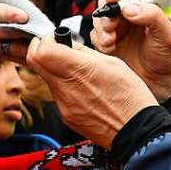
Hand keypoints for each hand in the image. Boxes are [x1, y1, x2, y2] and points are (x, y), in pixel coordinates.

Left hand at [25, 34, 157, 147]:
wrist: (136, 129)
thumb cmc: (130, 96)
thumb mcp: (112, 63)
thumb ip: (84, 53)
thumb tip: (68, 45)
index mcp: (80, 70)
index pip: (42, 50)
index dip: (45, 40)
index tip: (55, 40)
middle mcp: (67, 88)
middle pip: (34, 63)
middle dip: (41, 51)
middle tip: (56, 49)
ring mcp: (64, 105)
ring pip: (46, 78)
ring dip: (54, 69)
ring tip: (77, 72)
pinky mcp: (66, 116)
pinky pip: (57, 95)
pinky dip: (64, 87)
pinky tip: (83, 89)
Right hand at [90, 0, 170, 101]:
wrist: (158, 83)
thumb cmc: (166, 56)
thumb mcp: (166, 34)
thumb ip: (152, 16)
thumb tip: (129, 8)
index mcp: (144, 3)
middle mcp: (128, 12)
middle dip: (105, 11)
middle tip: (110, 26)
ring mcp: (115, 27)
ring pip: (98, 17)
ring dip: (101, 29)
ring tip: (112, 43)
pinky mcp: (106, 41)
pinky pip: (94, 35)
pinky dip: (99, 41)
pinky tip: (110, 50)